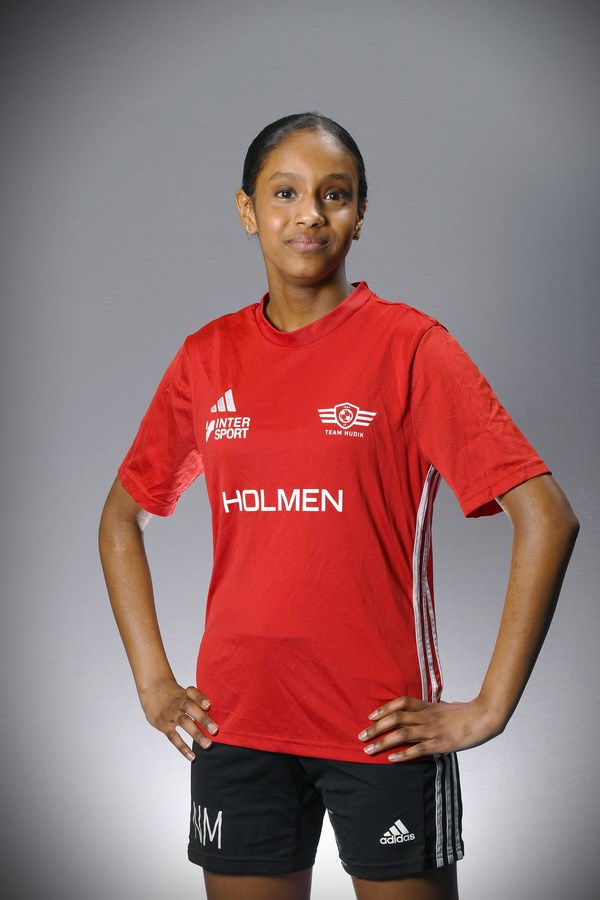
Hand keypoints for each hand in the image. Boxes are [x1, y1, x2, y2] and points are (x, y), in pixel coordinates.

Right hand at [139, 679, 218, 760]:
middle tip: (215, 730)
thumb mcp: (183, 693)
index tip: (209, 705)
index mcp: (184, 694)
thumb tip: (215, 715)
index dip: (200, 698)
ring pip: (183, 722)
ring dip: (196, 733)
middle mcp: (178, 702)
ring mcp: (170, 713)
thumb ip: (196, 702)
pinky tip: (191, 755)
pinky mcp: (163, 724)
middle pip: (190, 707)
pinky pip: (173, 736)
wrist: (152, 690)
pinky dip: (182, 746)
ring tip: (207, 744)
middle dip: (203, 718)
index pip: (192, 693)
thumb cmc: (173, 695)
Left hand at [357, 695, 502, 761]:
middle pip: (396, 719)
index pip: (402, 702)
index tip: (371, 716)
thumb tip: (421, 709)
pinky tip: (391, 759)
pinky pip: (418, 749)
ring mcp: (433, 730)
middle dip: (376, 728)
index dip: (385, 708)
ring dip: (383, 742)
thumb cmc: (465, 713)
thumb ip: (431, 708)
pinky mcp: (440, 744)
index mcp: (428, 706)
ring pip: (402, 734)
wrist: (484, 717)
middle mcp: (427, 717)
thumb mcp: (445, 706)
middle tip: (361, 736)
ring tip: (369, 749)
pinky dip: (403, 754)